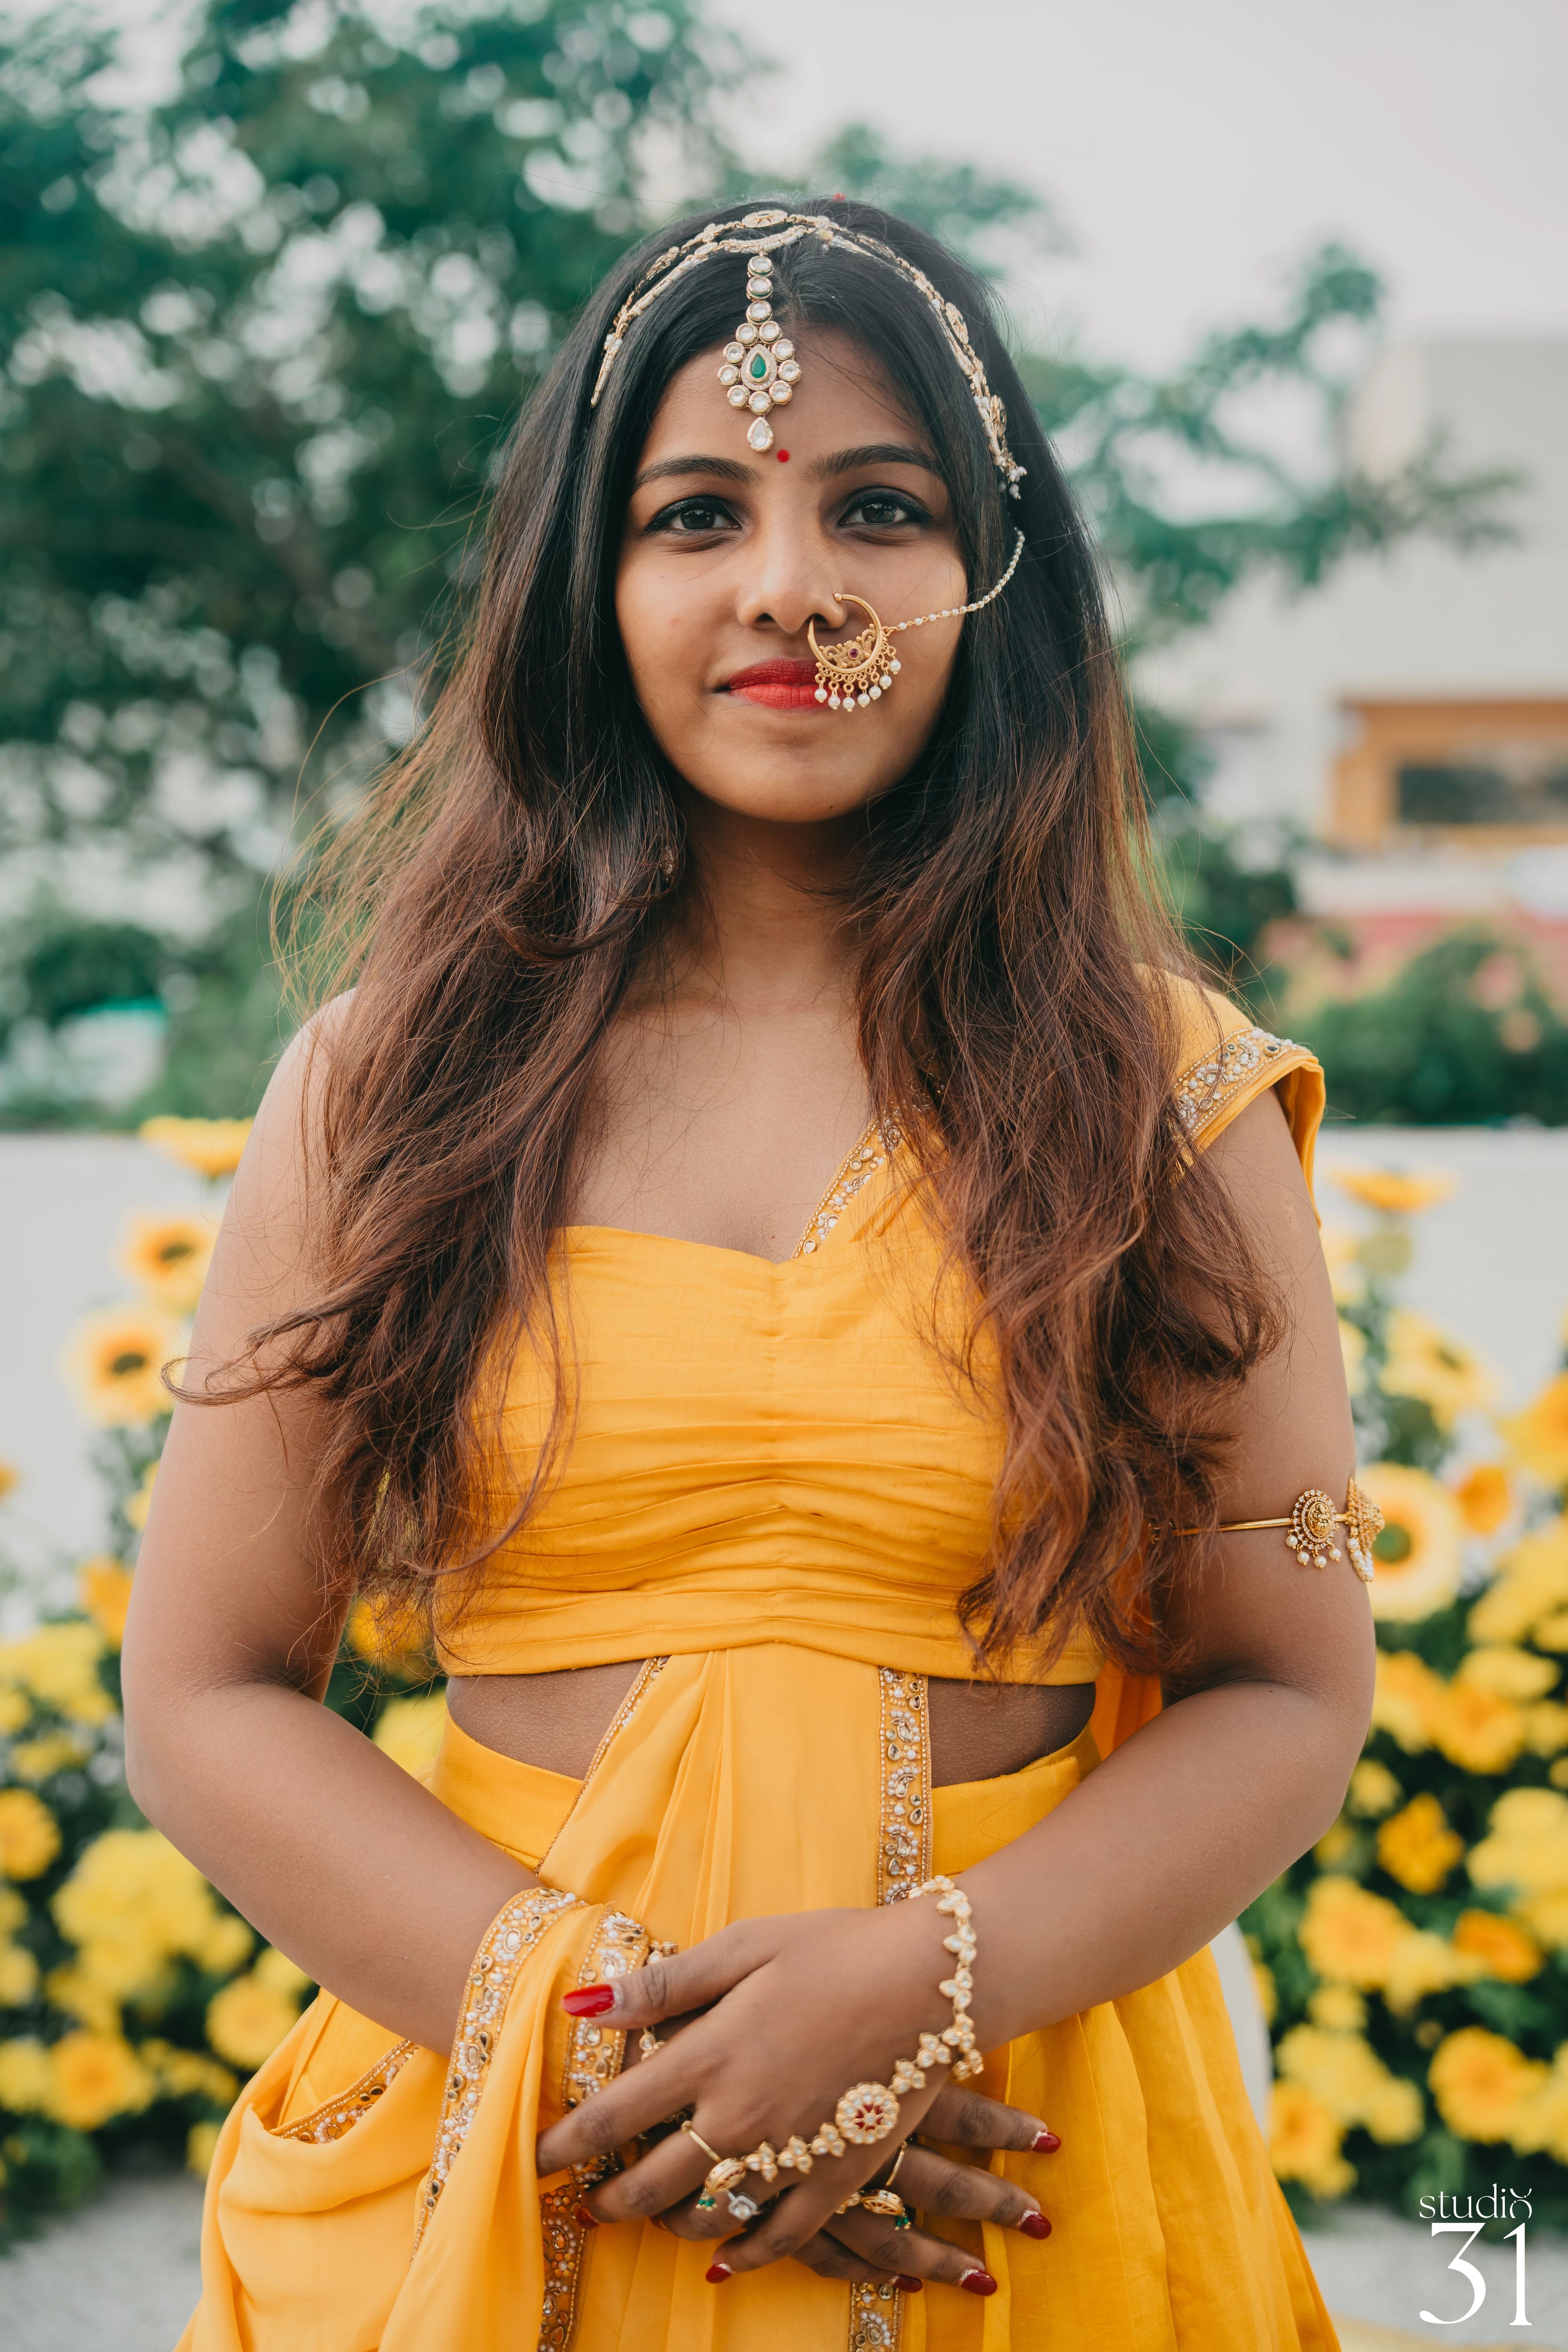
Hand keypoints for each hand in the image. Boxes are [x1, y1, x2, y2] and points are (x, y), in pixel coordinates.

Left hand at [534, 1903, 1060, 2290]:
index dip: (564, 2146)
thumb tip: (585, 2005)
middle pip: (650, 2184)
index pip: (613, 2118)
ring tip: (652, 2217)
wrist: (932, 1981)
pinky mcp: (837, 2176)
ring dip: (669, 2225)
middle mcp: (741, 2117)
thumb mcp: (744, 1946)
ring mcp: (789, 2154)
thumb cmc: (833, 1948)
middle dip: (608, 2199)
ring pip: (708, 2218)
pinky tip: (727, 2259)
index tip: (535, 2161)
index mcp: (710, 2056)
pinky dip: (746, 2255)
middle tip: (587, 2203)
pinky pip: (780, 2238)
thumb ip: (664, 1986)